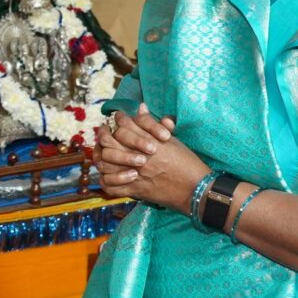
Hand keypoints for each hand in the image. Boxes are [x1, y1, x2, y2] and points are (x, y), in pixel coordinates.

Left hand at [95, 107, 210, 212]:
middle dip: (105, 135)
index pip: (125, 124)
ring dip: (102, 157)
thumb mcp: (172, 140)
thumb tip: (141, 107)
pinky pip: (111, 186)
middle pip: (111, 141)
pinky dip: (106, 180)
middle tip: (104, 133)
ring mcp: (135, 173)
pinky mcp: (135, 190)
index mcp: (150, 140)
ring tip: (102, 153)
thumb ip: (153, 124)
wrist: (195, 188)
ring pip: (106, 162)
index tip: (118, 118)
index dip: (119, 119)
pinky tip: (108, 174)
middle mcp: (139, 155)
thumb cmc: (187, 162)